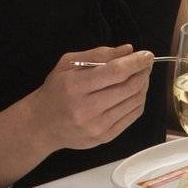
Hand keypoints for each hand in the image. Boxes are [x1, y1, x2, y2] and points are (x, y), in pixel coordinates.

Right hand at [28, 45, 153, 151]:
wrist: (41, 125)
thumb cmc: (56, 90)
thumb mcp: (68, 64)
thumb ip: (99, 54)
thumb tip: (128, 50)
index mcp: (76, 86)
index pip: (115, 72)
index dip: (136, 62)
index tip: (146, 55)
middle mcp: (87, 108)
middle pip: (129, 87)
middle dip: (143, 73)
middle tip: (145, 64)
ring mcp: (97, 126)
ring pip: (135, 102)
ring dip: (143, 86)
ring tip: (140, 76)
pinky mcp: (105, 138)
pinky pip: (132, 116)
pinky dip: (139, 101)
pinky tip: (135, 92)